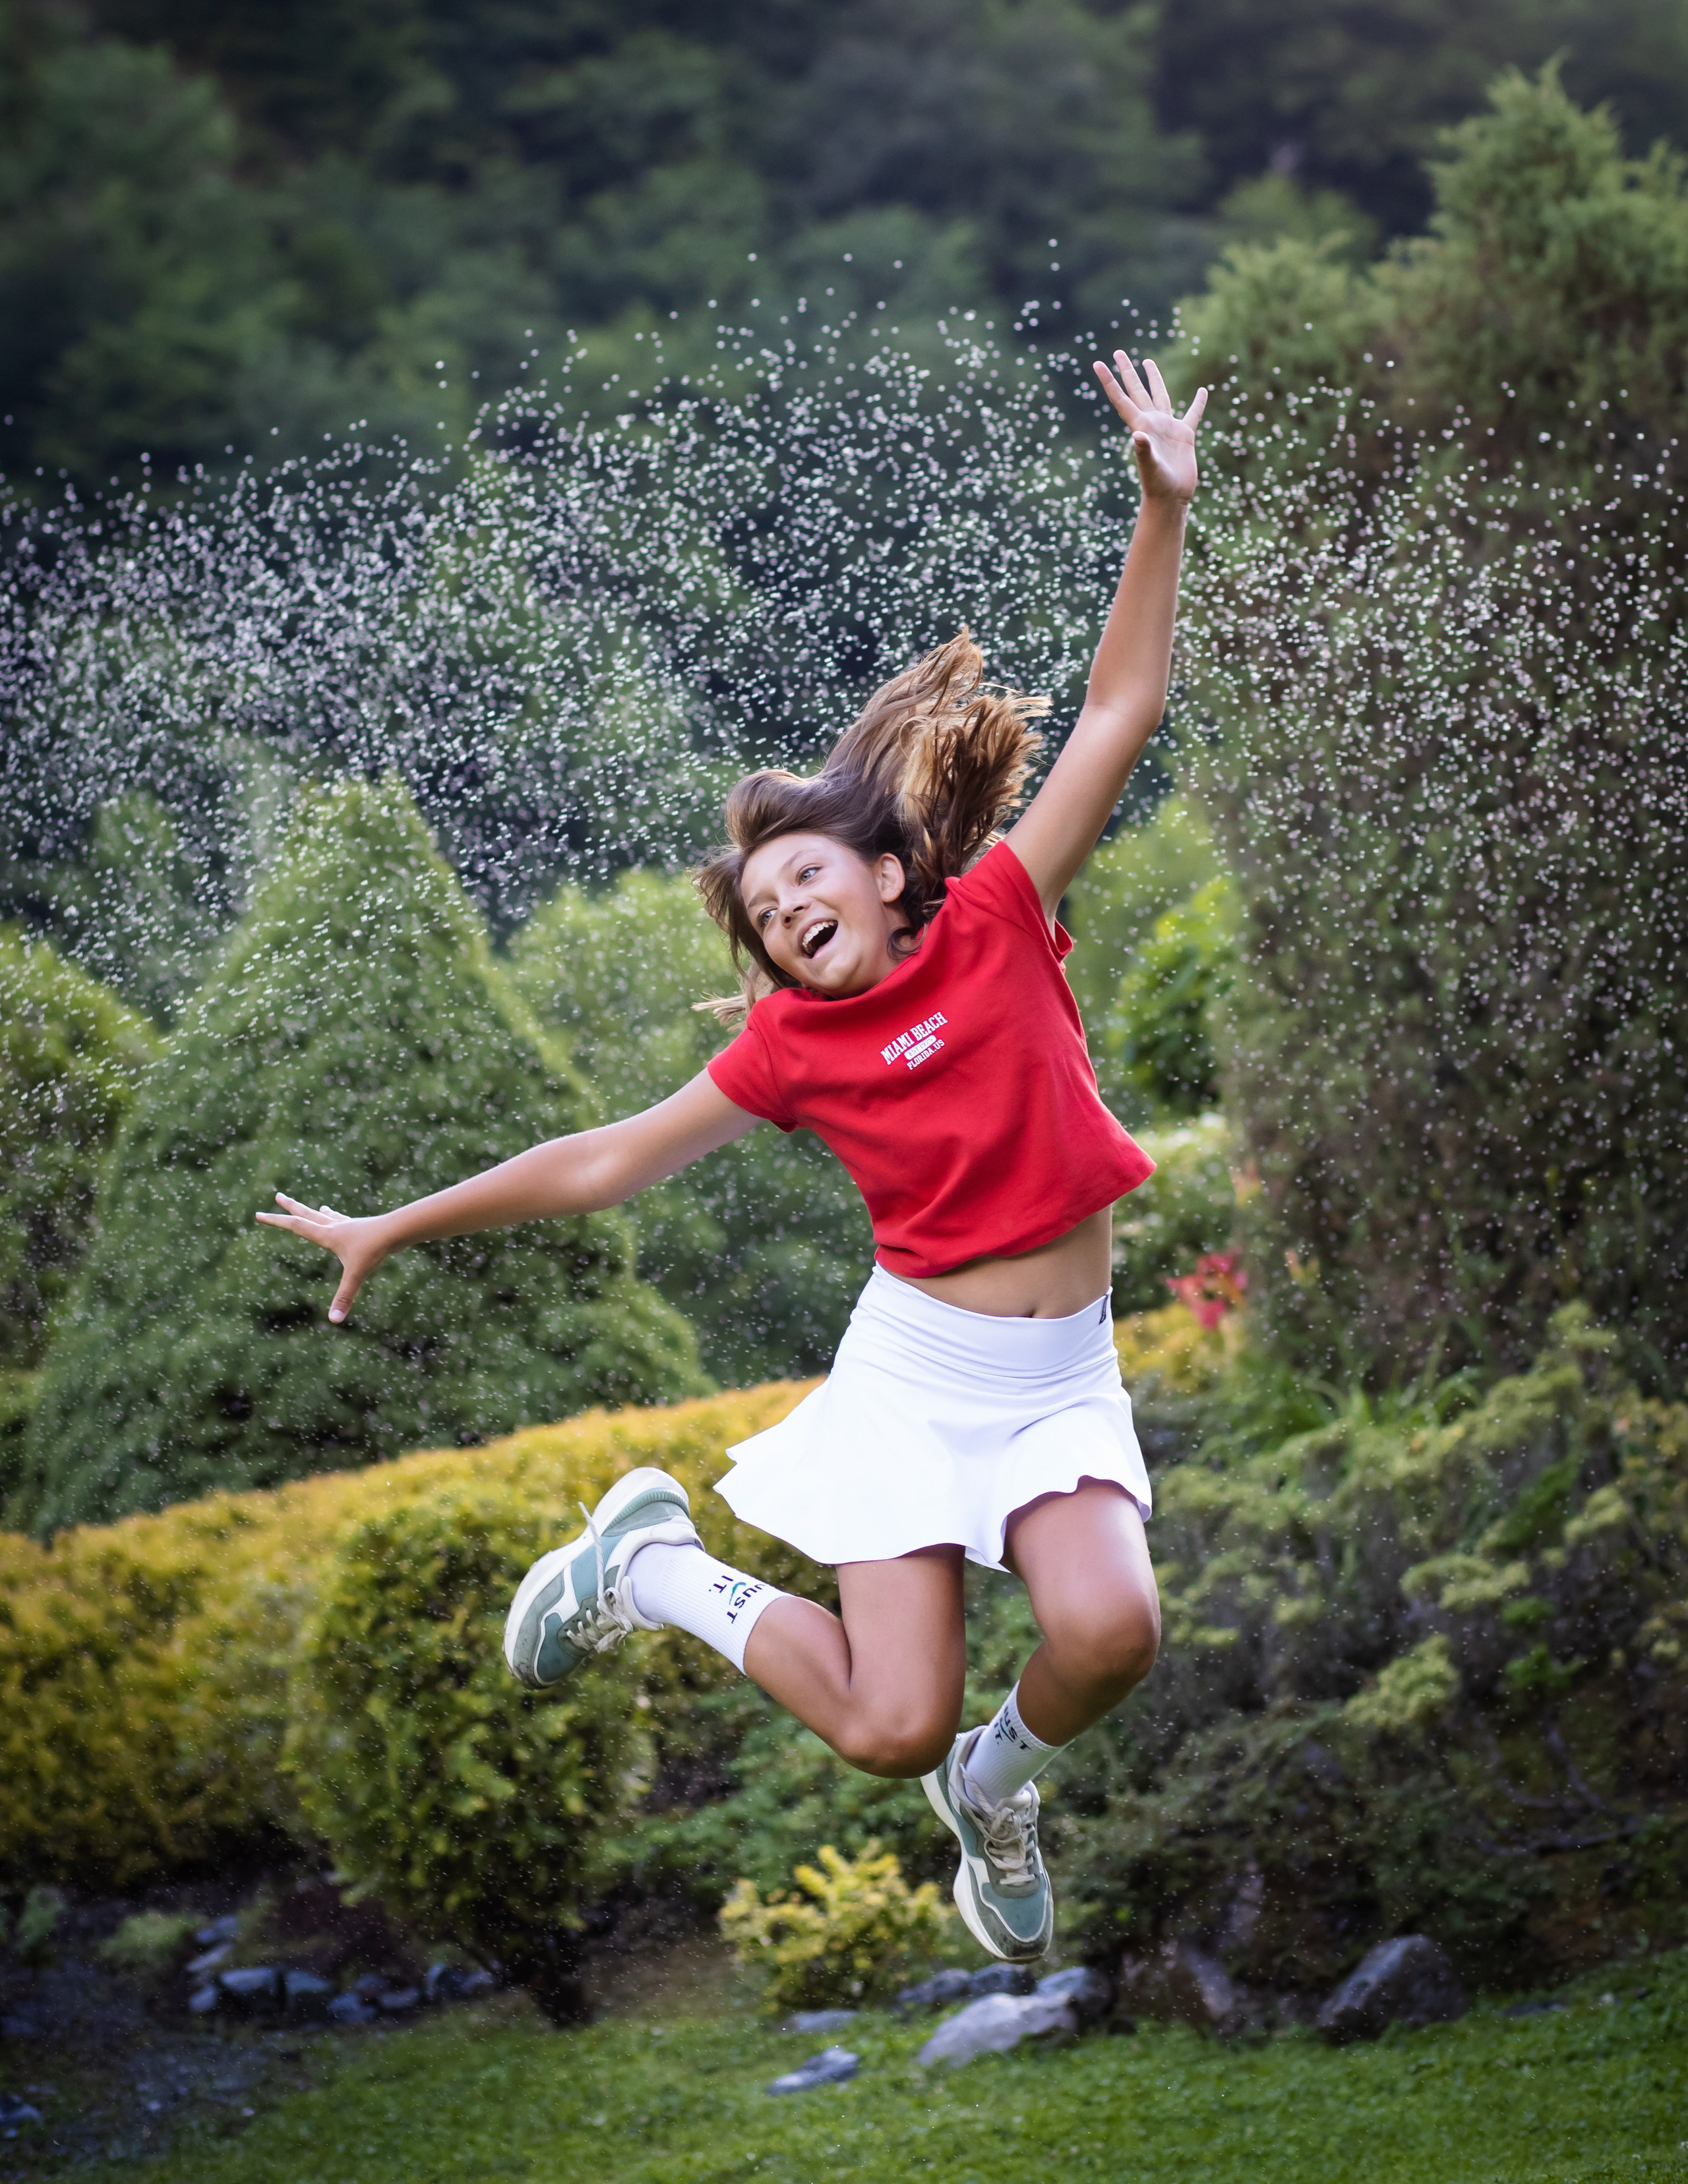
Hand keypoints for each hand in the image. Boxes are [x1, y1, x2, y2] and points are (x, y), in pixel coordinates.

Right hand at [255, 1193, 390, 1322]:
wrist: (397, 1230)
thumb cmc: (375, 1249)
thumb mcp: (357, 1275)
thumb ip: (344, 1298)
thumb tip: (334, 1321)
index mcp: (327, 1235)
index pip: (295, 1226)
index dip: (276, 1221)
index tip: (258, 1214)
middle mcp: (335, 1227)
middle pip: (307, 1214)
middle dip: (291, 1207)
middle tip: (278, 1195)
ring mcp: (349, 1225)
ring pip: (327, 1217)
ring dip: (315, 1213)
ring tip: (315, 1209)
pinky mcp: (361, 1227)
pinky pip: (343, 1221)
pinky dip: (335, 1218)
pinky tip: (337, 1216)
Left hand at [1093, 351, 1205, 503]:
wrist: (1171, 498)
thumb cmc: (1157, 485)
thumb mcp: (1150, 467)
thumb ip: (1143, 451)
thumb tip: (1138, 436)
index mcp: (1140, 426)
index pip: (1122, 399)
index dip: (1109, 381)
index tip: (1098, 363)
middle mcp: (1152, 423)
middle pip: (1137, 390)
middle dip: (1127, 371)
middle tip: (1118, 352)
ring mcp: (1168, 428)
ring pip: (1160, 395)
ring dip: (1154, 379)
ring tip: (1147, 361)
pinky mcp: (1185, 435)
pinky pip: (1192, 414)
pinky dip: (1197, 403)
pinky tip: (1202, 391)